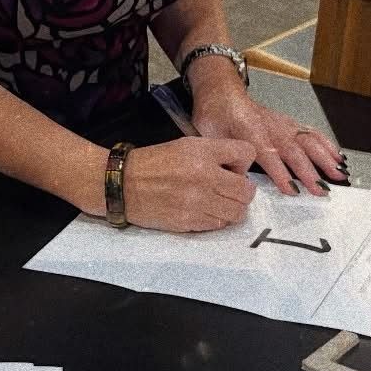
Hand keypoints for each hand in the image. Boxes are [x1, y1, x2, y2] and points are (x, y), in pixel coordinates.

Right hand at [111, 135, 257, 231]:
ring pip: (237, 212)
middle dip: (241, 191)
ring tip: (216, 202)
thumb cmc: (156, 162)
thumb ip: (215, 153)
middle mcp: (205, 177)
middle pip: (247, 191)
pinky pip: (218, 225)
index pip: (247, 154)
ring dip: (231, 208)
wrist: (124, 184)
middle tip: (227, 189)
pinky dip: (215, 219)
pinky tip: (202, 210)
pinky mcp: (189, 222)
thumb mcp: (186, 145)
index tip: (232, 168)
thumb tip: (240, 171)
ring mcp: (198, 202)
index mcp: (203, 152)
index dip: (243, 163)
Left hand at [190, 78, 347, 195]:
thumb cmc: (216, 116)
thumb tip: (236, 181)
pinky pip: (311, 133)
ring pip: (307, 140)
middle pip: (293, 150)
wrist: (221, 93)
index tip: (292, 189)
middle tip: (320, 189)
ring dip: (324, 158)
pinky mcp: (289, 123)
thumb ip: (225, 159)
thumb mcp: (211, 139)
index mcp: (248, 130)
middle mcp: (270, 126)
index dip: (281, 173)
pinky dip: (326, 145)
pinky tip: (338, 156)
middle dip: (309, 171)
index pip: (268, 154)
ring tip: (338, 174)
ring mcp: (282, 124)